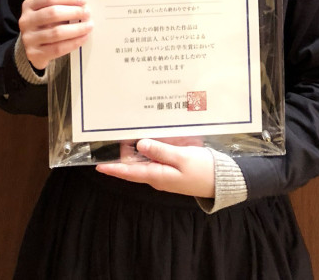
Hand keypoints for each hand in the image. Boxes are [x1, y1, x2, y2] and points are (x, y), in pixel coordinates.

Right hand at [19, 0, 92, 69]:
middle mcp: (25, 20)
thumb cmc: (46, 22)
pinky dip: (73, 42)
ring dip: (77, 29)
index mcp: (29, 5)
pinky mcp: (34, 54)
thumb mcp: (49, 5)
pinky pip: (58, 48)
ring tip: (89, 25)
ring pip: (56, 33)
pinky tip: (84, 37)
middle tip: (88, 12)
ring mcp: (28, 38)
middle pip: (53, 13)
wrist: (34, 47)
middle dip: (74, 12)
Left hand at [96, 138, 214, 197]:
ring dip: (135, 152)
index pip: (130, 173)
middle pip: (134, 166)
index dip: (114, 168)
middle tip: (116, 137)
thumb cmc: (202, 169)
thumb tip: (139, 145)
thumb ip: (160, 151)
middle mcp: (157, 177)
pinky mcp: (171, 171)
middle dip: (123, 154)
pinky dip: (148, 151)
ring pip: (143, 163)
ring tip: (126, 137)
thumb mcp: (181, 157)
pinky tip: (148, 141)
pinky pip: (154, 161)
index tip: (99, 166)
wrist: (220, 181)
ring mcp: (164, 174)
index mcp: (157, 175)